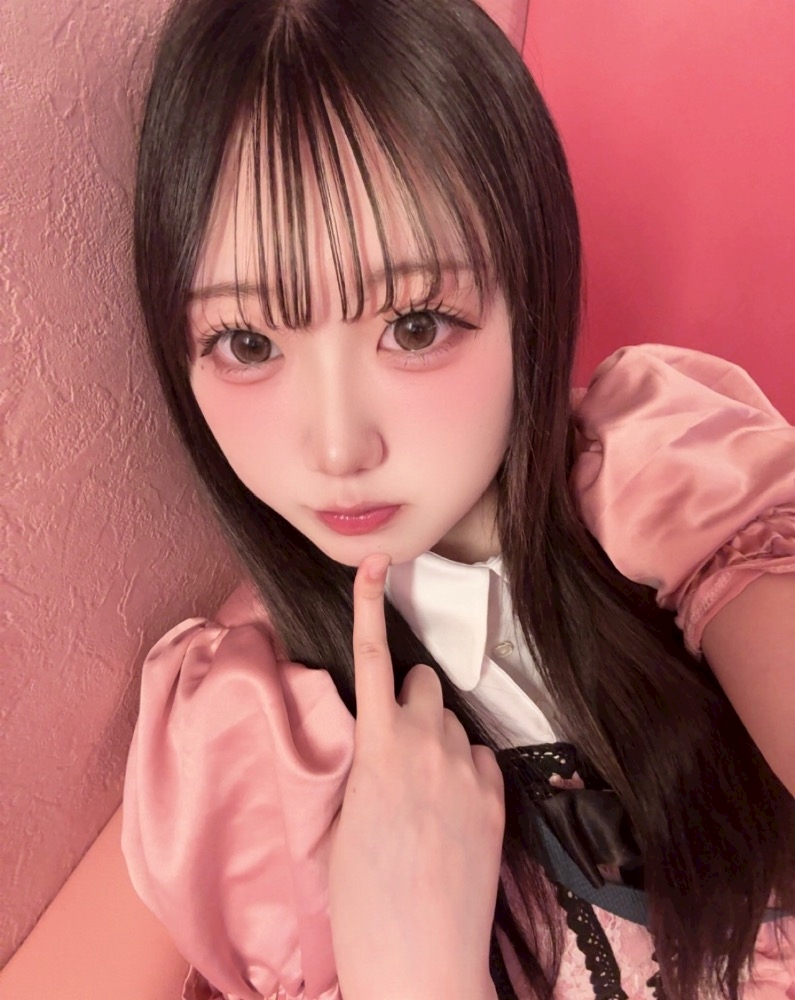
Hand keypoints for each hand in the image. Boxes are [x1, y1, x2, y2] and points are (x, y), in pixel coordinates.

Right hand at [328, 553, 504, 999]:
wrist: (418, 960)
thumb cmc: (361, 900)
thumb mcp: (338, 824)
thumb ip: (356, 767)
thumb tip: (370, 747)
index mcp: (378, 747)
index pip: (370, 659)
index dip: (369, 605)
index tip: (375, 562)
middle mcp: (428, 743)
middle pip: (423, 682)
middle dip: (409, 698)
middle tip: (397, 746)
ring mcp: (469, 769)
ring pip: (452, 722)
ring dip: (437, 739)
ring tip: (424, 795)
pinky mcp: (497, 796)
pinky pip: (479, 757)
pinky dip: (465, 770)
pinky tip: (453, 814)